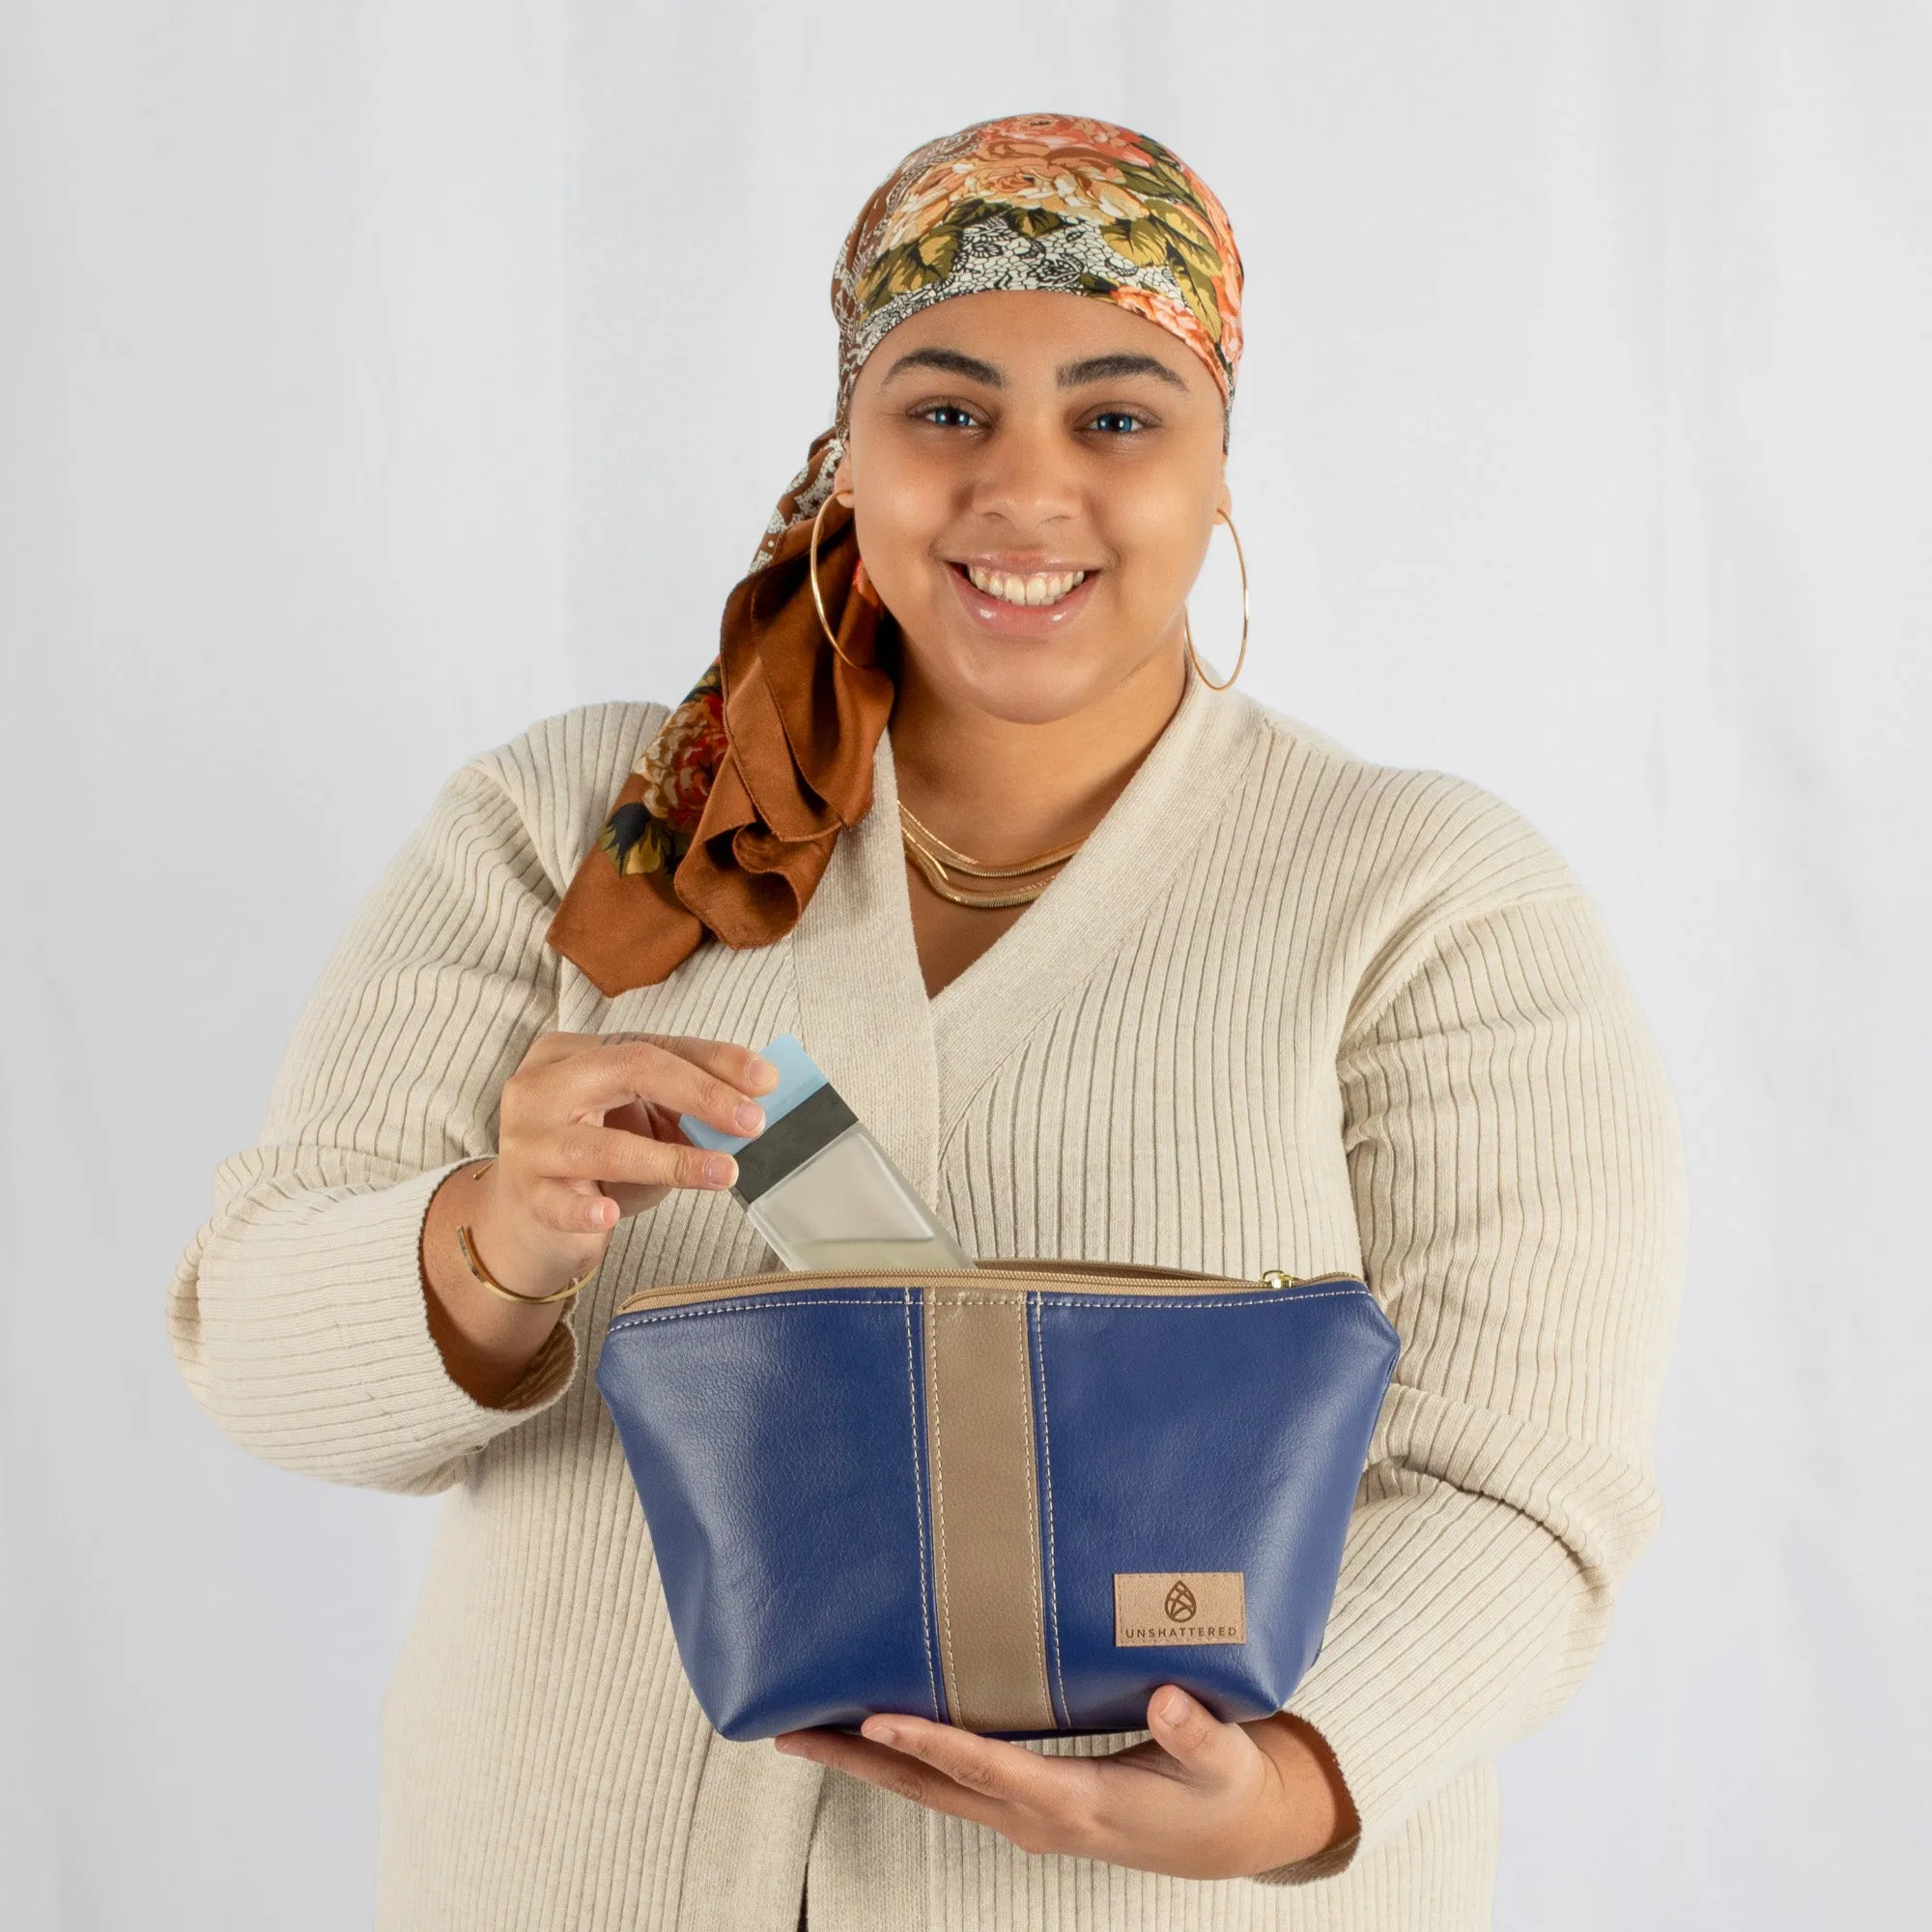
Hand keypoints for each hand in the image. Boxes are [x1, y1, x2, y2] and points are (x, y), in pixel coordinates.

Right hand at [421, 1031, 776, 1402]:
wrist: (527, 1218)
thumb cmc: (595, 1158)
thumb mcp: (642, 1121)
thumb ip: (687, 1105)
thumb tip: (754, 1099)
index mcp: (572, 1052)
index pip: (653, 1045)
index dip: (714, 1062)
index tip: (766, 1080)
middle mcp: (542, 1085)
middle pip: (628, 1070)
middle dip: (701, 1094)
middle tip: (754, 1122)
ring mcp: (527, 1140)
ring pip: (604, 1145)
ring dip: (672, 1161)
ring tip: (724, 1173)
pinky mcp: (524, 1195)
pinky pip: (559, 1202)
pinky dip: (586, 1209)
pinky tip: (609, 1213)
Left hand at [773, 1688, 1356, 1879]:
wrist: (1228, 1836)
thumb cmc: (1223, 1792)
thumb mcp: (1224, 1763)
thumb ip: (1199, 1733)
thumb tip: (1169, 1699)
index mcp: (1078, 1803)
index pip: (991, 1769)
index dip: (934, 1744)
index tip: (878, 1722)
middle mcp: (1036, 1815)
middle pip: (934, 1789)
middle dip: (862, 1762)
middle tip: (793, 1731)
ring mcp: (1026, 1814)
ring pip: (933, 1789)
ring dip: (869, 1763)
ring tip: (808, 1728)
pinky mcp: (1026, 1803)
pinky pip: (951, 1782)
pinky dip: (907, 1758)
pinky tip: (878, 1730)